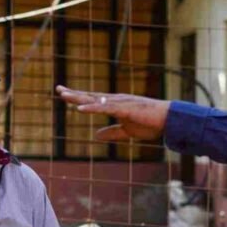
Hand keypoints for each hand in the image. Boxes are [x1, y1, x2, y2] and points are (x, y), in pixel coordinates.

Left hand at [55, 85, 169, 141]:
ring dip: (79, 98)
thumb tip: (96, 136)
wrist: (167, 120)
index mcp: (115, 105)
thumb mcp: (126, 132)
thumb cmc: (150, 124)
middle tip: (58, 89)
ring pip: (95, 100)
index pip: (92, 100)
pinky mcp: (124, 108)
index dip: (78, 97)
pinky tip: (80, 108)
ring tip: (64, 97)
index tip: (64, 94)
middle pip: (90, 96)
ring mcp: (119, 103)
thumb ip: (111, 133)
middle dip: (74, 94)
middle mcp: (115, 100)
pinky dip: (92, 108)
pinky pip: (105, 108)